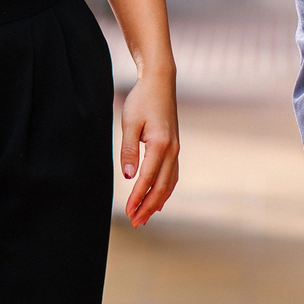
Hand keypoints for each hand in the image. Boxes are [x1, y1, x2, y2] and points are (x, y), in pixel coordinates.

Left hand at [119, 71, 178, 226]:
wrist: (160, 82)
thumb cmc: (142, 100)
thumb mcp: (129, 122)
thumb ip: (128, 150)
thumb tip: (129, 176)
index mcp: (160, 144)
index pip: (147, 179)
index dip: (137, 198)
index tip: (128, 212)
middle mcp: (172, 149)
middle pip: (161, 186)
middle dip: (148, 206)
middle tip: (135, 222)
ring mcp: (176, 149)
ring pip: (169, 183)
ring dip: (157, 201)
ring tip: (145, 216)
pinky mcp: (174, 147)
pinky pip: (172, 175)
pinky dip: (165, 190)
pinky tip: (158, 199)